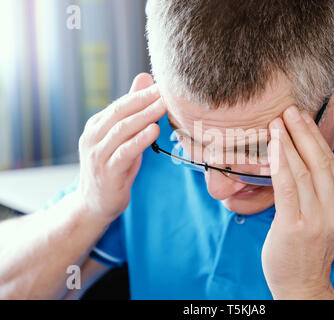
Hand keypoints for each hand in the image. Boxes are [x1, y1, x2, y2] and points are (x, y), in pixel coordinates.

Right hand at [75, 73, 166, 224]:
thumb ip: (132, 111)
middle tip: (164, 91)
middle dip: (143, 100)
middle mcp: (92, 138)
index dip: (140, 94)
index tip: (161, 85)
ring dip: (144, 117)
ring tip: (163, 106)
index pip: (120, 105)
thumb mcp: (121, 139)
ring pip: (122, 130)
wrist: (95, 203)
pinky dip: (140, 140)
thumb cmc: (113, 167)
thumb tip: (145, 78)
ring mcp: (98, 155)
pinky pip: (124, 152)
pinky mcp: (107, 172)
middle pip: (119, 113)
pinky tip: (154, 130)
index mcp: (96, 127)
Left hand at [261, 106, 333, 299]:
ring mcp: (315, 219)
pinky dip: (280, 164)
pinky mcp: (294, 227)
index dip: (315, 137)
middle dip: (303, 133)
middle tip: (289, 111)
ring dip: (288, 144)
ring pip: (302, 172)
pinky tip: (273, 148)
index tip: (302, 116)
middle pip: (319, 162)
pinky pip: (287, 188)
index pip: (331, 161)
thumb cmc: (311, 245)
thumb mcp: (333, 213)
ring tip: (277, 123)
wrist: (302, 283)